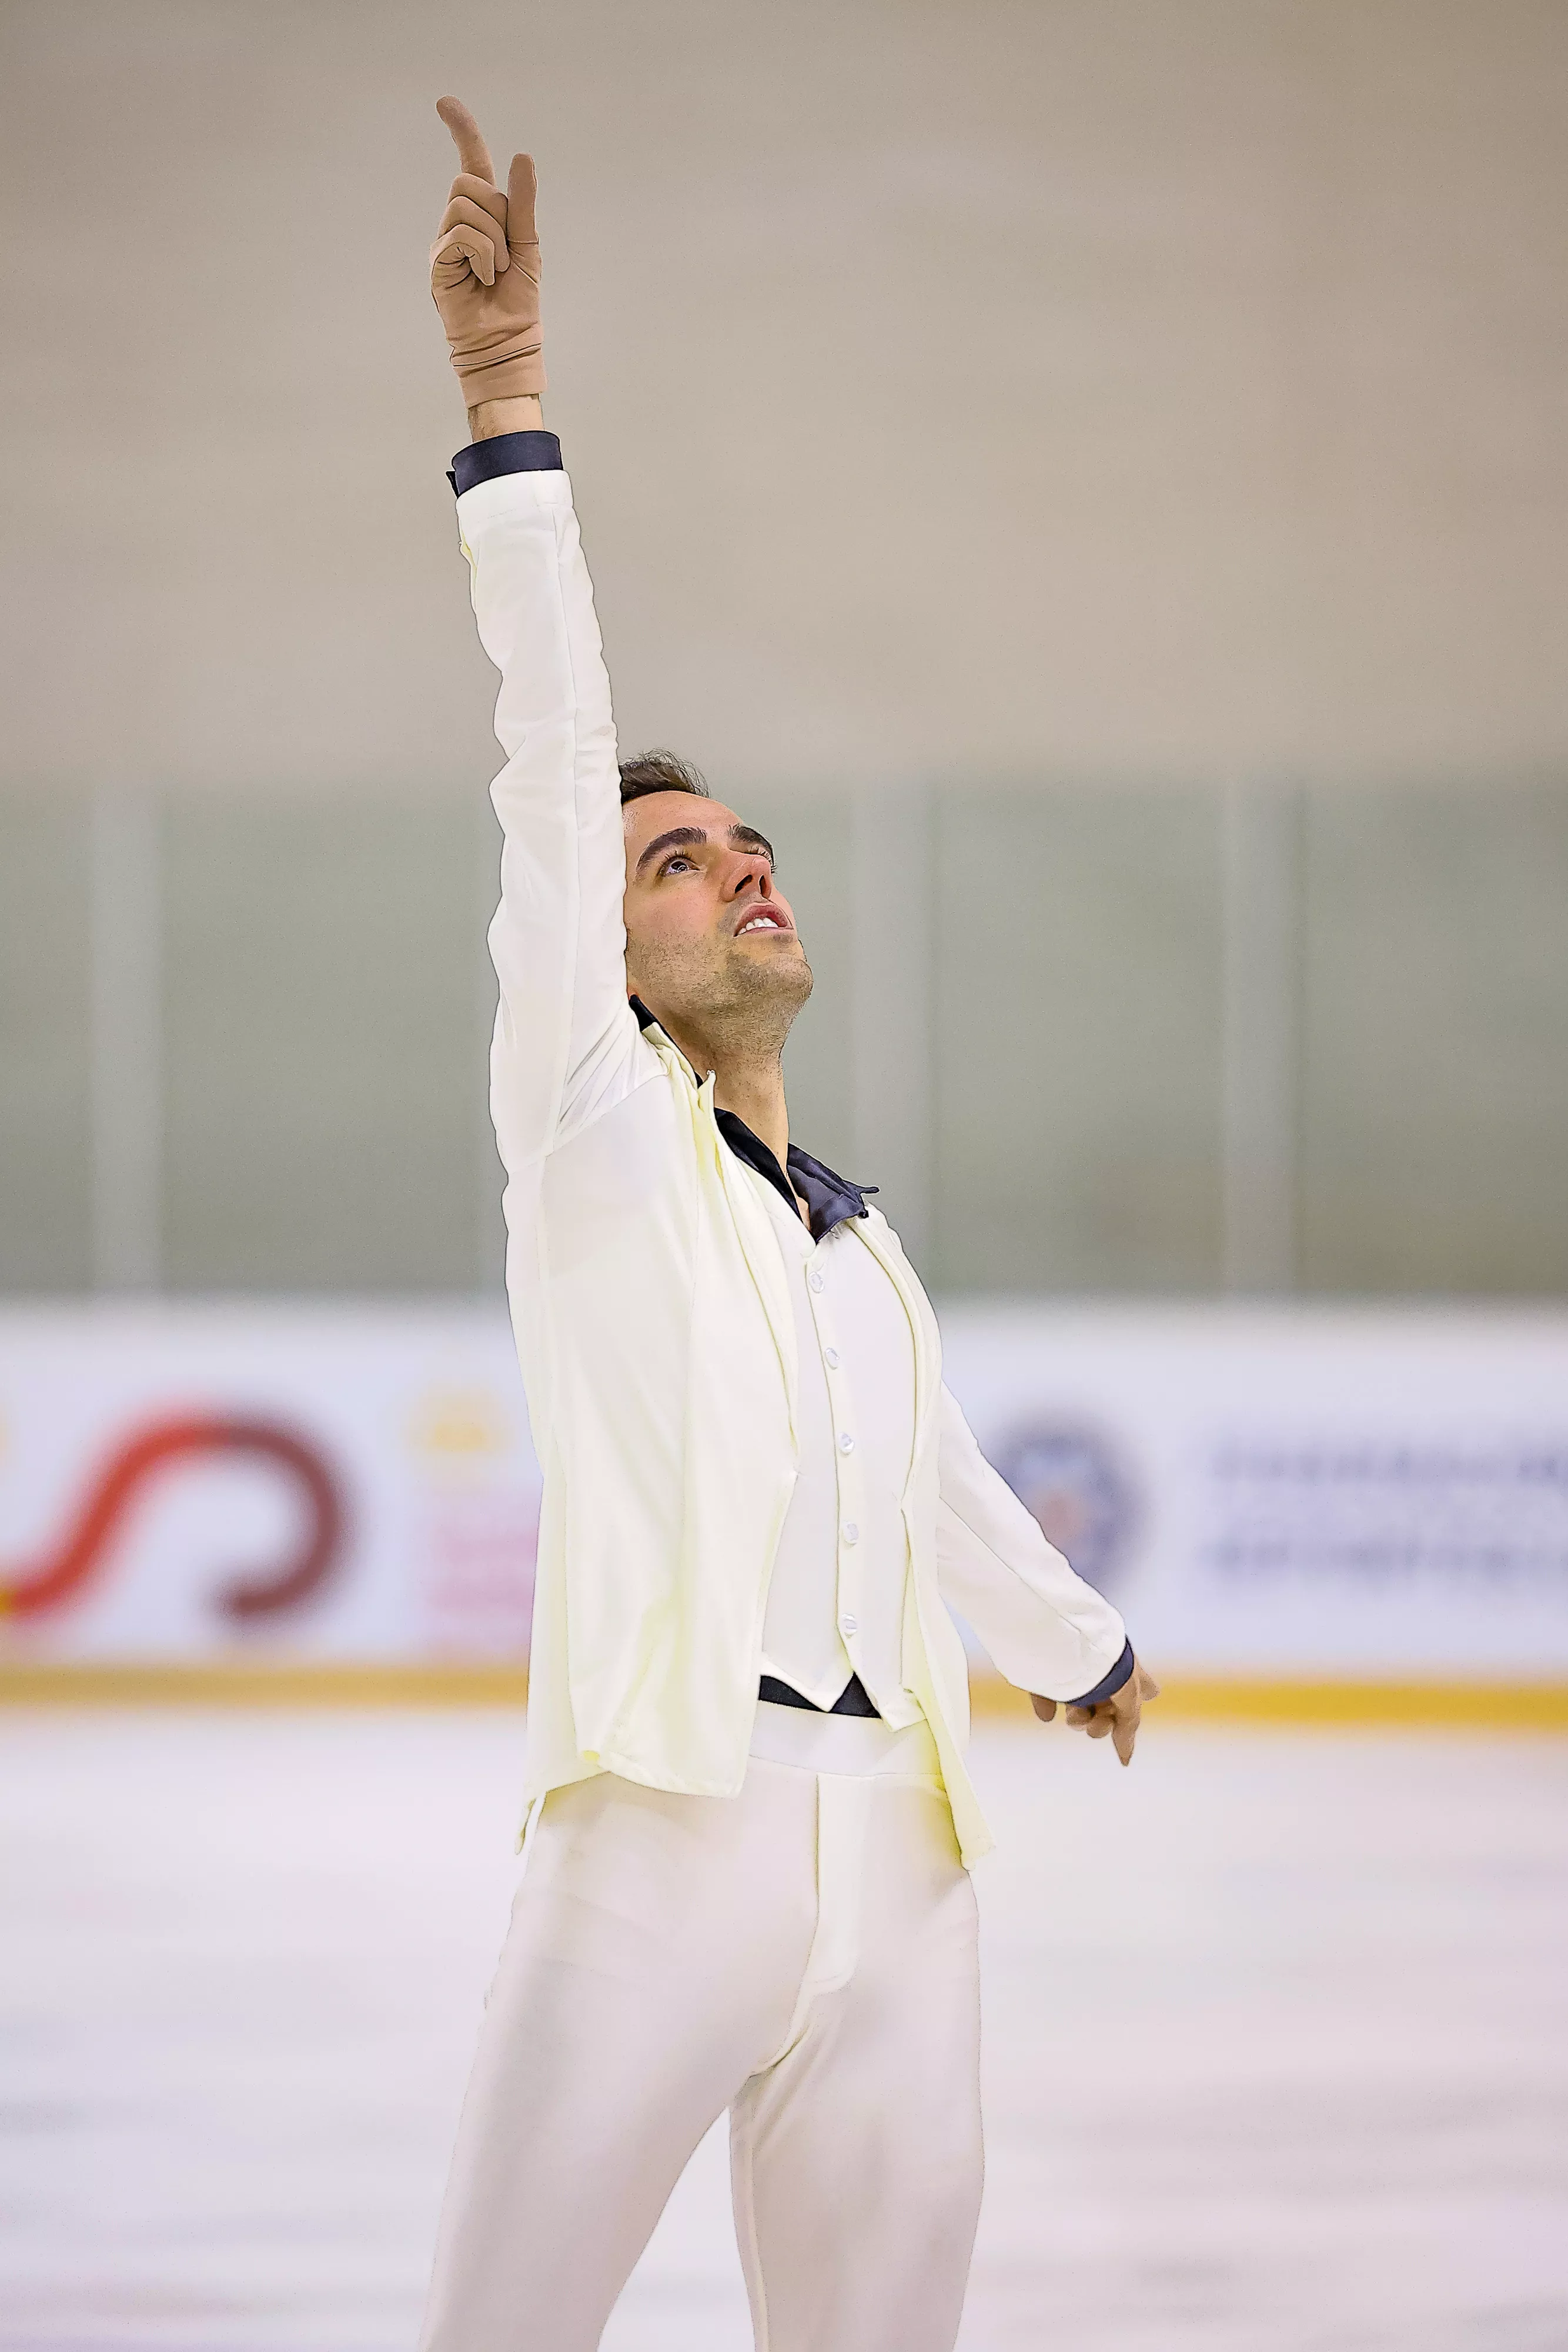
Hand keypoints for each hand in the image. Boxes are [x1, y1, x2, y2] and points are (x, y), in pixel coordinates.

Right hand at [430, 97, 544, 412]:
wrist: (506, 342)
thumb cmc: (518, 300)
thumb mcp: (527, 244)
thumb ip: (522, 203)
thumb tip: (522, 156)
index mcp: (483, 216)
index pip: (471, 164)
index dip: (461, 132)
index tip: (445, 103)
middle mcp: (458, 224)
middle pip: (469, 182)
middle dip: (497, 212)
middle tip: (505, 253)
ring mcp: (444, 242)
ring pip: (465, 206)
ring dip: (493, 240)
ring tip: (496, 270)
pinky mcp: (437, 262)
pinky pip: (462, 234)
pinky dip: (483, 254)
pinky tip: (485, 277)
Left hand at [1031, 1658, 1159, 1766]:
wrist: (1069, 1636)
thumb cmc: (1107, 1662)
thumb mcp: (1129, 1695)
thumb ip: (1128, 1724)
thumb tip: (1125, 1759)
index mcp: (1125, 1668)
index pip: (1142, 1686)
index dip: (1139, 1701)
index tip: (1132, 1716)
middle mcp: (1100, 1667)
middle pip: (1105, 1706)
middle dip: (1101, 1723)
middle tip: (1096, 1725)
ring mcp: (1072, 1668)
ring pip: (1077, 1704)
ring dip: (1078, 1718)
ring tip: (1074, 1717)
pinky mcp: (1043, 1668)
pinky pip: (1044, 1692)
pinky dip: (1046, 1705)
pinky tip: (1048, 1713)